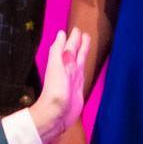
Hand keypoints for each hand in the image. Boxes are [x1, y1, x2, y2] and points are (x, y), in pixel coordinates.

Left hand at [28, 29, 91, 143]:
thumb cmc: (55, 92)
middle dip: (78, 42)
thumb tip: (61, 34)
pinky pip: (83, 71)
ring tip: (87, 41)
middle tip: (83, 32)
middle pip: (74, 51)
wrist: (55, 114)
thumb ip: (57, 50)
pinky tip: (85, 62)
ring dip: (83, 50)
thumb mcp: (56, 67)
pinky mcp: (79, 87)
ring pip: (80, 60)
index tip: (77, 29)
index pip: (68, 46)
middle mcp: (68, 68)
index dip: (72, 38)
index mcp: (62, 62)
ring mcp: (74, 77)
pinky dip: (85, 64)